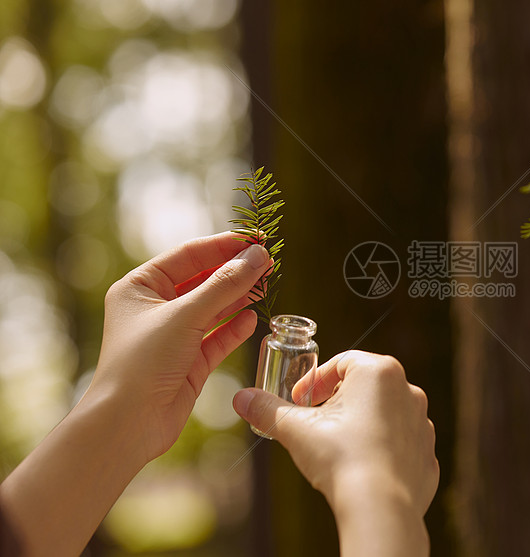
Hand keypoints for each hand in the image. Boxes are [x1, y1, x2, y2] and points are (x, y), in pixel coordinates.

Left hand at [89, 232, 269, 461]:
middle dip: (235, 272)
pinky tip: (253, 318)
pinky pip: (217, 337)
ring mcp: (173, 336)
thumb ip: (225, 285)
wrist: (128, 424)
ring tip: (267, 285)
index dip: (223, 246)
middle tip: (268, 262)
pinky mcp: (189, 362)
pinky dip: (235, 327)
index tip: (257, 239)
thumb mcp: (185, 316)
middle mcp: (155, 309)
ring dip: (239, 297)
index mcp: (140, 288)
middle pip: (203, 280)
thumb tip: (258, 256)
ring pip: (213, 308)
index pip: (188, 255)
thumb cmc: (142, 363)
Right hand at [232, 351, 438, 556]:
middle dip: (338, 401)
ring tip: (337, 446)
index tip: (300, 400)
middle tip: (315, 422)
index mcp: (380, 371)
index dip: (316, 380)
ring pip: (385, 415)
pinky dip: (381, 450)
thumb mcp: (295, 429)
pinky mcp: (427, 453)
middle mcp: (408, 390)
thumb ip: (267, 410)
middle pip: (365, 387)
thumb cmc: (340, 458)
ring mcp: (423, 423)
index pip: (342, 363)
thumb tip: (242, 398)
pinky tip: (361, 466)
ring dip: (362, 424)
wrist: (379, 507)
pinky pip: (400, 444)